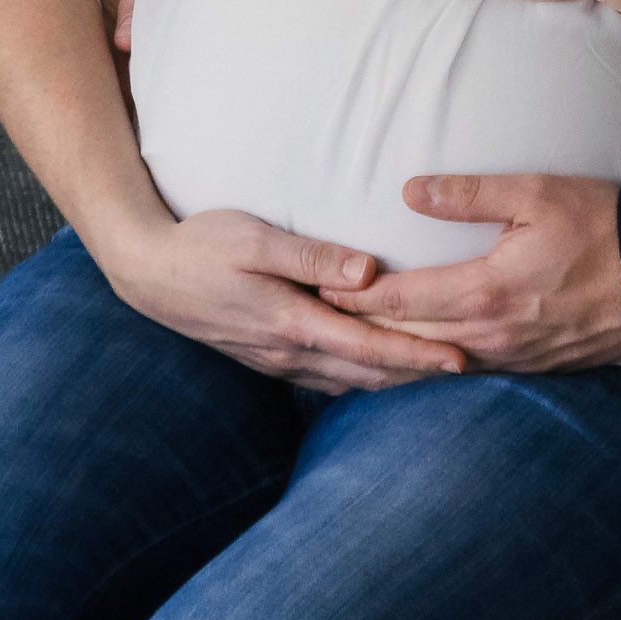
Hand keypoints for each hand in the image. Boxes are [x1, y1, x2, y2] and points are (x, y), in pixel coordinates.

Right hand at [103, 208, 467, 392]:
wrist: (148, 273)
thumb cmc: (204, 244)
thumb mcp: (257, 239)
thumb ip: (313, 256)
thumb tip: (370, 271)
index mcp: (291, 322)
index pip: (368, 346)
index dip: (417, 355)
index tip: (460, 360)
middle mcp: (288, 351)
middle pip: (367, 372)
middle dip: (419, 375)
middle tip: (472, 372)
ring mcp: (277, 360)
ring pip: (349, 379)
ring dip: (394, 380)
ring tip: (440, 375)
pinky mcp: (269, 356)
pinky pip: (327, 375)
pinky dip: (362, 375)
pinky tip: (382, 372)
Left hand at [320, 174, 620, 372]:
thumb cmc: (604, 226)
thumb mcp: (537, 193)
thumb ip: (470, 194)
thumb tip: (410, 191)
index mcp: (486, 293)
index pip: (400, 301)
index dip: (354, 295)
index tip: (318, 286)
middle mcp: (492, 337)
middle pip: (407, 342)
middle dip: (361, 329)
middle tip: (319, 316)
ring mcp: (513, 359)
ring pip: (435, 363)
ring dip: (394, 352)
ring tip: (354, 339)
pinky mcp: (533, 368)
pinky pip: (468, 370)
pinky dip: (434, 363)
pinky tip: (418, 356)